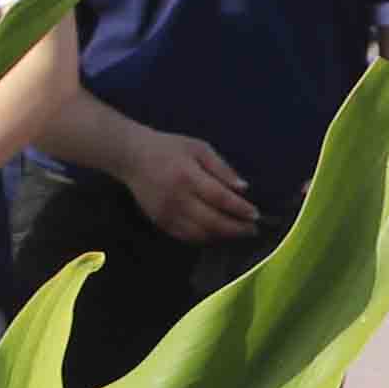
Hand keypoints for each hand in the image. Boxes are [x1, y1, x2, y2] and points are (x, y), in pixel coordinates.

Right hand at [116, 128, 269, 240]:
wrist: (133, 157)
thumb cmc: (170, 149)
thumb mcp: (199, 148)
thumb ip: (221, 168)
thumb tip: (243, 188)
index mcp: (188, 177)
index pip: (220, 199)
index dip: (240, 209)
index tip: (255, 215)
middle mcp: (177, 199)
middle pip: (212, 221)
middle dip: (236, 228)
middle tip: (253, 229)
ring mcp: (168, 214)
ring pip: (201, 234)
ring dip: (223, 236)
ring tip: (238, 233)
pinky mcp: (161, 222)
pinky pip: (187, 237)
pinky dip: (205, 239)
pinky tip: (217, 234)